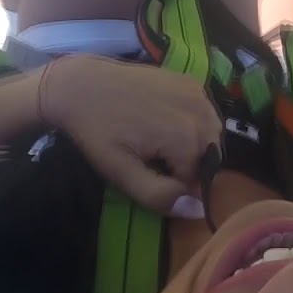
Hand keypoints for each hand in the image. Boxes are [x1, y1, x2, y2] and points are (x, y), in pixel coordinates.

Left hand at [40, 54, 222, 217]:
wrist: (81, 84)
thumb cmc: (98, 132)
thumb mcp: (121, 172)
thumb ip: (160, 196)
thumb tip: (199, 210)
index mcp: (186, 136)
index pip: (198, 180)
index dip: (175, 185)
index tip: (149, 175)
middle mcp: (200, 112)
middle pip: (209, 157)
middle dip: (187, 165)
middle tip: (153, 159)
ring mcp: (198, 93)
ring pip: (211, 136)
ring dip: (194, 146)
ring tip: (160, 142)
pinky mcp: (192, 82)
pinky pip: (205, 115)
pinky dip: (193, 124)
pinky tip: (166, 122)